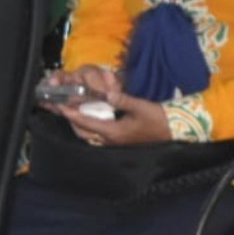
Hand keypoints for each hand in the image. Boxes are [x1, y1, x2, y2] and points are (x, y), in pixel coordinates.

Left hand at [40, 66, 168, 145]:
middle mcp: (111, 140)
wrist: (173, 130)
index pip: (87, 123)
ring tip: (72, 112)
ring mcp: (114, 142)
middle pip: (83, 132)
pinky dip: (89, 126)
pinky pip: (97, 135)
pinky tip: (89, 118)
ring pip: (89, 135)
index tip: (61, 106)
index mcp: (114, 132)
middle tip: (63, 108)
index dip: (72, 114)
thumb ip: (122, 99)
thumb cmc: (158, 119)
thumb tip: (107, 92)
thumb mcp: (141, 106)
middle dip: (71, 120)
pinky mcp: (118, 140)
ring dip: (79, 124)